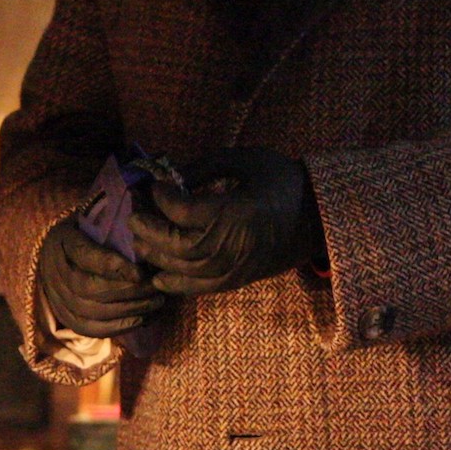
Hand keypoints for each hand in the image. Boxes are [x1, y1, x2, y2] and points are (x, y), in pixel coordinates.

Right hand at [39, 218, 166, 338]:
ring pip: (92, 312)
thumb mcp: (96, 218)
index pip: (85, 256)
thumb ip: (116, 222)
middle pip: (89, 288)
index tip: (141, 272)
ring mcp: (58, 298)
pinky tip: (142, 318)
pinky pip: (92, 329)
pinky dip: (119, 326)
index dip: (113, 266)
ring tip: (156, 302)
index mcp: (63, 240)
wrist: (60, 255)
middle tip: (155, 287)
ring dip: (128, 310)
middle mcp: (55, 271)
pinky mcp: (67, 318)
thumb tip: (145, 231)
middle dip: (127, 290)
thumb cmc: (88, 232)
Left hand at [130, 147, 323, 297]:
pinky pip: (197, 288)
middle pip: (175, 243)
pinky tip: (157, 274)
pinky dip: (173, 283)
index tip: (154, 185)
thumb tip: (170, 176)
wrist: (317, 218)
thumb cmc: (282, 182)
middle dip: (148, 229)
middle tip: (133, 214)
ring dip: (154, 255)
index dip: (162, 197)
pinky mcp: (235, 281)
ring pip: (181, 268)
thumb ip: (206, 166)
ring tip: (139, 239)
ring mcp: (233, 267)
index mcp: (236, 211)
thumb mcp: (247, 160)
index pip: (183, 210)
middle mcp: (232, 244)